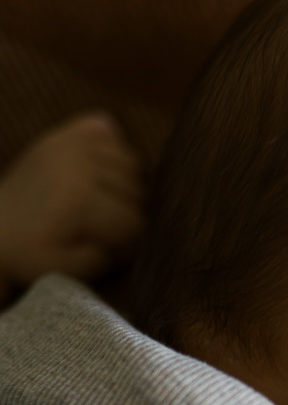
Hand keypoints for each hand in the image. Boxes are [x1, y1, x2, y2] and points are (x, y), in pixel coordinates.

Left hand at [0, 114, 144, 298]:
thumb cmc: (33, 254)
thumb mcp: (71, 270)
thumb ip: (110, 257)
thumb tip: (135, 236)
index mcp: (79, 200)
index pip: (134, 222)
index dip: (130, 243)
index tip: (112, 251)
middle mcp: (77, 164)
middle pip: (137, 192)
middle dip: (129, 215)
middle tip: (105, 230)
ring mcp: (69, 144)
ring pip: (131, 163)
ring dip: (126, 187)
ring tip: (104, 205)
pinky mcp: (62, 133)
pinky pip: (109, 134)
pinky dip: (113, 154)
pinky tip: (99, 175)